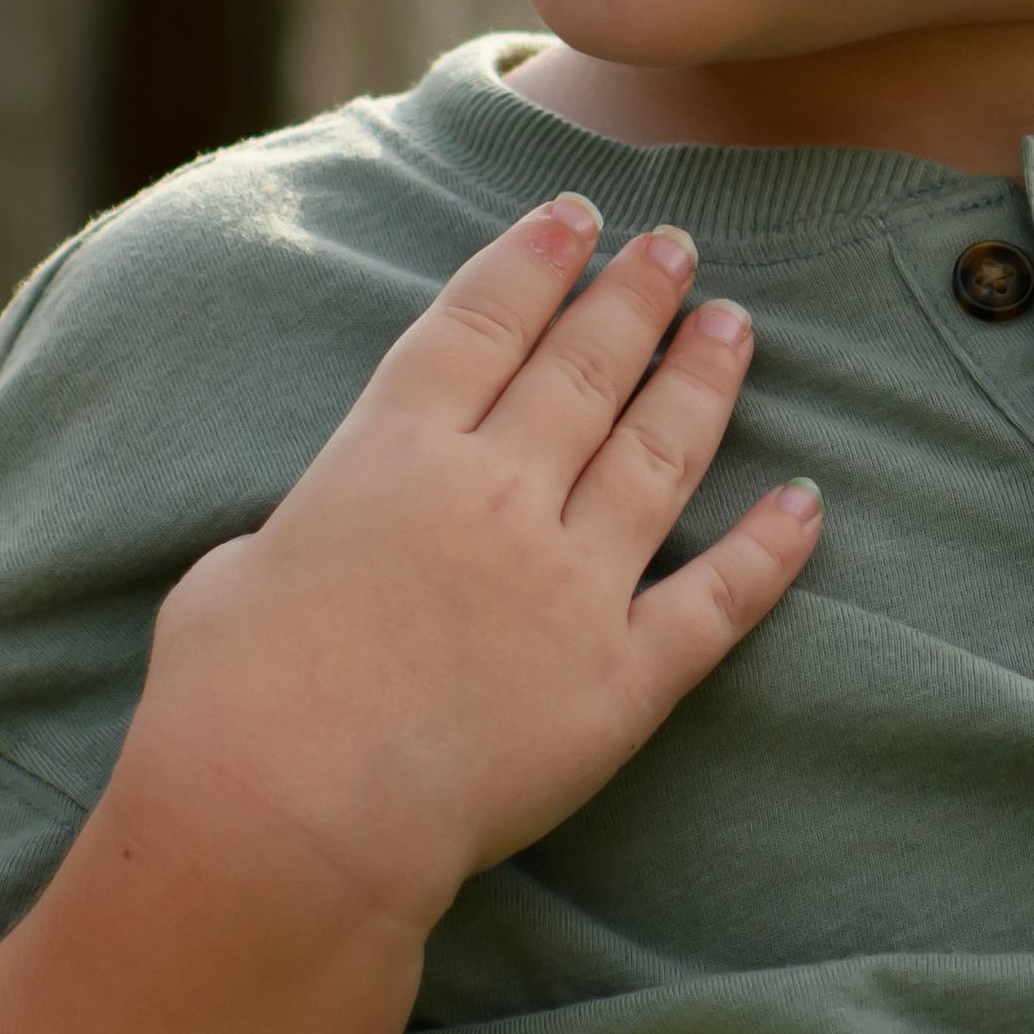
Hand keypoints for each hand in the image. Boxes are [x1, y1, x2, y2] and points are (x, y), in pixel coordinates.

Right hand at [127, 198, 817, 937]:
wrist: (292, 816)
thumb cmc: (230, 700)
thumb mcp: (233, 572)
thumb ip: (299, 532)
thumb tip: (320, 540)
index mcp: (391, 453)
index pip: (480, 324)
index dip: (534, 261)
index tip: (578, 217)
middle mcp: (496, 494)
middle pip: (584, 367)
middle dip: (635, 296)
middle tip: (677, 247)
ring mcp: (571, 582)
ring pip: (659, 453)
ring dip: (703, 380)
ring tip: (735, 326)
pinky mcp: (623, 677)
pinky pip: (717, 600)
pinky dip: (768, 549)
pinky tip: (803, 503)